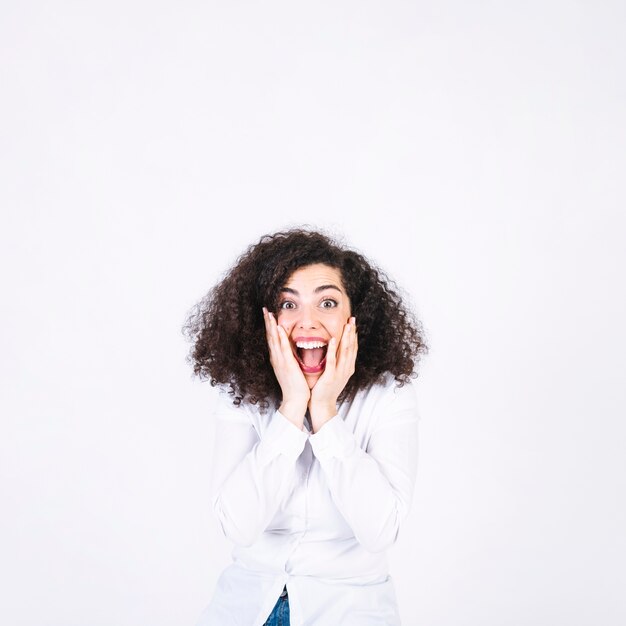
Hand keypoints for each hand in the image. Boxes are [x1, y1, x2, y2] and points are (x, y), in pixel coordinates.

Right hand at [263, 307, 309, 426]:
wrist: (295, 400)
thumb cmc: (295, 385)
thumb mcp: (290, 368)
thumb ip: (288, 358)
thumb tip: (290, 349)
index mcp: (277, 359)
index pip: (272, 339)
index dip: (269, 326)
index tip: (268, 314)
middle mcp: (276, 358)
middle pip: (270, 336)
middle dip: (267, 322)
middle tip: (264, 309)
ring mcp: (280, 361)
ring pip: (274, 340)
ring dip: (271, 326)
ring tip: (269, 314)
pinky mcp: (287, 364)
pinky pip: (283, 348)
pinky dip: (280, 337)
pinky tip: (278, 328)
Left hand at [309, 316, 357, 431]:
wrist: (322, 405)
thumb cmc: (325, 389)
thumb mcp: (334, 373)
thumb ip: (337, 362)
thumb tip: (336, 349)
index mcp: (348, 368)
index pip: (353, 348)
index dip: (353, 335)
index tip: (353, 323)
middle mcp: (347, 369)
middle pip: (351, 347)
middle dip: (352, 332)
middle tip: (353, 319)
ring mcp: (340, 373)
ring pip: (345, 352)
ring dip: (346, 338)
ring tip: (348, 325)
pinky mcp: (331, 377)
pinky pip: (333, 361)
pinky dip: (334, 350)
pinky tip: (334, 339)